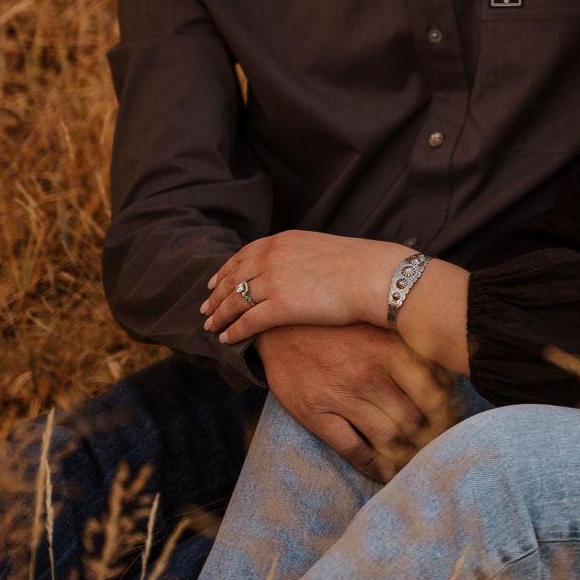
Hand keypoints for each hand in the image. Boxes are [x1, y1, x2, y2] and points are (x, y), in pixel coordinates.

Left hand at [199, 230, 404, 343]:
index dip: (225, 270)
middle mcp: (273, 257)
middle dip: (216, 294)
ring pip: (235, 300)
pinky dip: (233, 330)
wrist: (375, 277)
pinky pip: (247, 321)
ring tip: (210, 326)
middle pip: (233, 277)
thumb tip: (293, 270)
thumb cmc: (359, 265)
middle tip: (204, 308)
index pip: (243, 255)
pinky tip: (226, 339)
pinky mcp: (281, 306)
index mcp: (282, 240)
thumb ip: (298, 256)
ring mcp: (275, 280)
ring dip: (219, 315)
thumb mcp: (320, 248)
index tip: (214, 282)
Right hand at [249, 322, 456, 480]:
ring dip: (406, 458)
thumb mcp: (380, 327)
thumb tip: (452, 380)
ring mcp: (342, 395)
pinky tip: (384, 472)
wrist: (281, 324)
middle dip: (430, 441)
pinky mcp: (316, 413)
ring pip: (388, 440)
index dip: (448, 417)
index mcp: (390, 348)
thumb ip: (414, 349)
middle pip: (414, 421)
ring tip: (416, 466)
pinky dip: (374, 467)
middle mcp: (370, 373)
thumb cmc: (340, 326)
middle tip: (438, 452)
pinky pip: (354, 450)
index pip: (434, 394)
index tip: (453, 428)